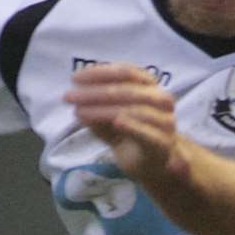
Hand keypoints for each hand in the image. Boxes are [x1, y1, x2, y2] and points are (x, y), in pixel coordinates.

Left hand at [65, 64, 184, 181]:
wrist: (153, 163)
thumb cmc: (130, 133)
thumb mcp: (108, 115)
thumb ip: (96, 104)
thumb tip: (76, 96)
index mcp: (149, 86)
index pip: (126, 71)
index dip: (100, 73)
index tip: (75, 79)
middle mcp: (161, 100)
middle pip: (127, 90)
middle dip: (95, 92)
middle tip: (69, 97)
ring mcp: (165, 121)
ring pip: (134, 110)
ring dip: (103, 110)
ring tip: (80, 112)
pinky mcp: (163, 143)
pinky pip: (148, 133)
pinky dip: (132, 126)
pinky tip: (116, 122)